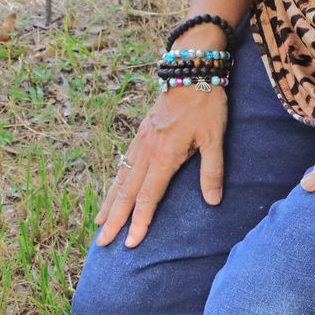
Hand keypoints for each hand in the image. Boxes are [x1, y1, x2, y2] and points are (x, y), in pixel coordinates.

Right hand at [93, 83, 228, 247]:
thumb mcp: (215, 137)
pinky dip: (115, 183)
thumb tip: (212, 202)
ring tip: (99, 223)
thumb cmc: (206, 105)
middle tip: (102, 243)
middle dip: (115, 219)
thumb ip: (212, 170)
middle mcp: (147, 151)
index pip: (148, 196)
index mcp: (164, 155)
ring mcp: (140, 142)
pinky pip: (123, 164)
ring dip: (110, 203)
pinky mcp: (141, 134)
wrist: (189, 71)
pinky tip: (112, 193)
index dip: (140, 221)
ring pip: (121, 179)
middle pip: (127, 192)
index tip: (131, 242)